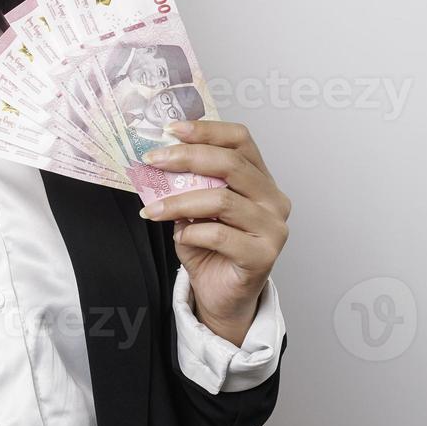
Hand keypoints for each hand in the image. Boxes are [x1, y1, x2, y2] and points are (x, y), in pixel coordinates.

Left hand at [137, 121, 290, 345]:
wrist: (222, 296)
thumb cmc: (210, 249)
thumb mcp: (194, 209)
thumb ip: (187, 185)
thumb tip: (159, 161)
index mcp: (259, 179)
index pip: (240, 139)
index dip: (206, 130)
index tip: (171, 130)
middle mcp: (273, 198)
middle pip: (232, 163)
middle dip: (186, 158)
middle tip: (153, 161)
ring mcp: (273, 227)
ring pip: (222, 200)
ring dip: (179, 202)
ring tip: (153, 209)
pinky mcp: (264, 255)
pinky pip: (221, 234)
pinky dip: (193, 231)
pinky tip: (180, 235)